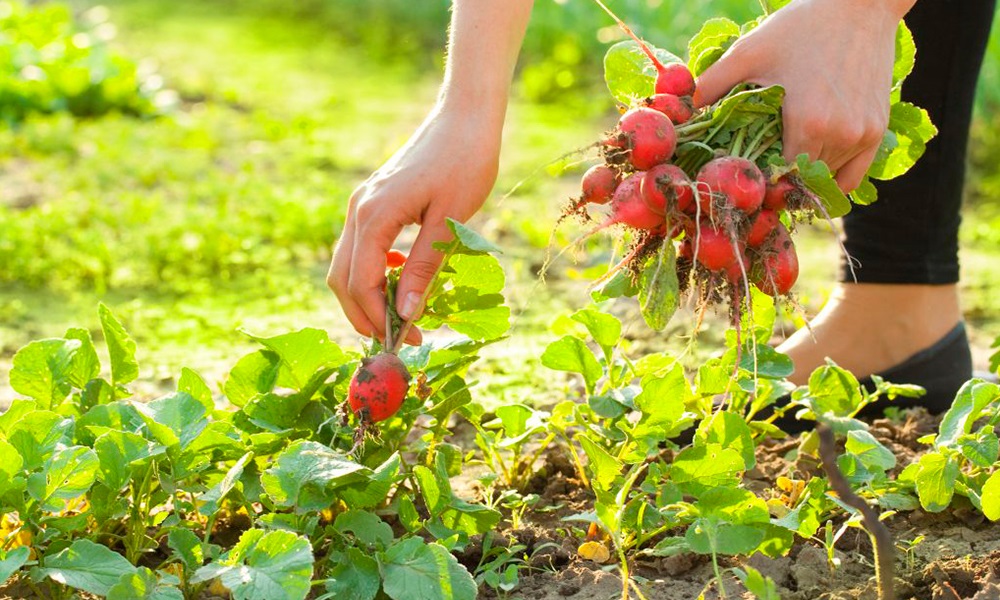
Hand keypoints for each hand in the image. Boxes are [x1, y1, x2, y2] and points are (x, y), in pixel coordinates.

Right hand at [327, 106, 500, 344]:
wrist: (465, 117)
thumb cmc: (466, 162)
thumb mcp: (450, 221)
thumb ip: (424, 267)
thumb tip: (405, 314)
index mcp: (375, 216)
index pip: (361, 282)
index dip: (379, 318)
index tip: (407, 342)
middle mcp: (359, 210)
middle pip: (343, 278)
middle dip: (365, 314)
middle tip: (399, 339)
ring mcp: (363, 204)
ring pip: (347, 264)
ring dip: (367, 295)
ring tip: (401, 316)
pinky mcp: (374, 201)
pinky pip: (361, 247)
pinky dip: (374, 271)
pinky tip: (403, 278)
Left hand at [694, 0, 903, 191]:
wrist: (860, 6)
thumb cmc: (800, 27)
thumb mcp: (748, 53)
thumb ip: (711, 86)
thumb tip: (676, 113)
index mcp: (807, 123)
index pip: (776, 178)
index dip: (756, 180)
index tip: (740, 176)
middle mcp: (839, 136)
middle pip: (799, 182)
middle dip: (775, 182)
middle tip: (755, 174)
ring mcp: (862, 136)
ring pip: (824, 181)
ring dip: (801, 179)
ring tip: (779, 167)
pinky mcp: (876, 132)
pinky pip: (851, 178)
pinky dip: (829, 181)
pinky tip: (808, 171)